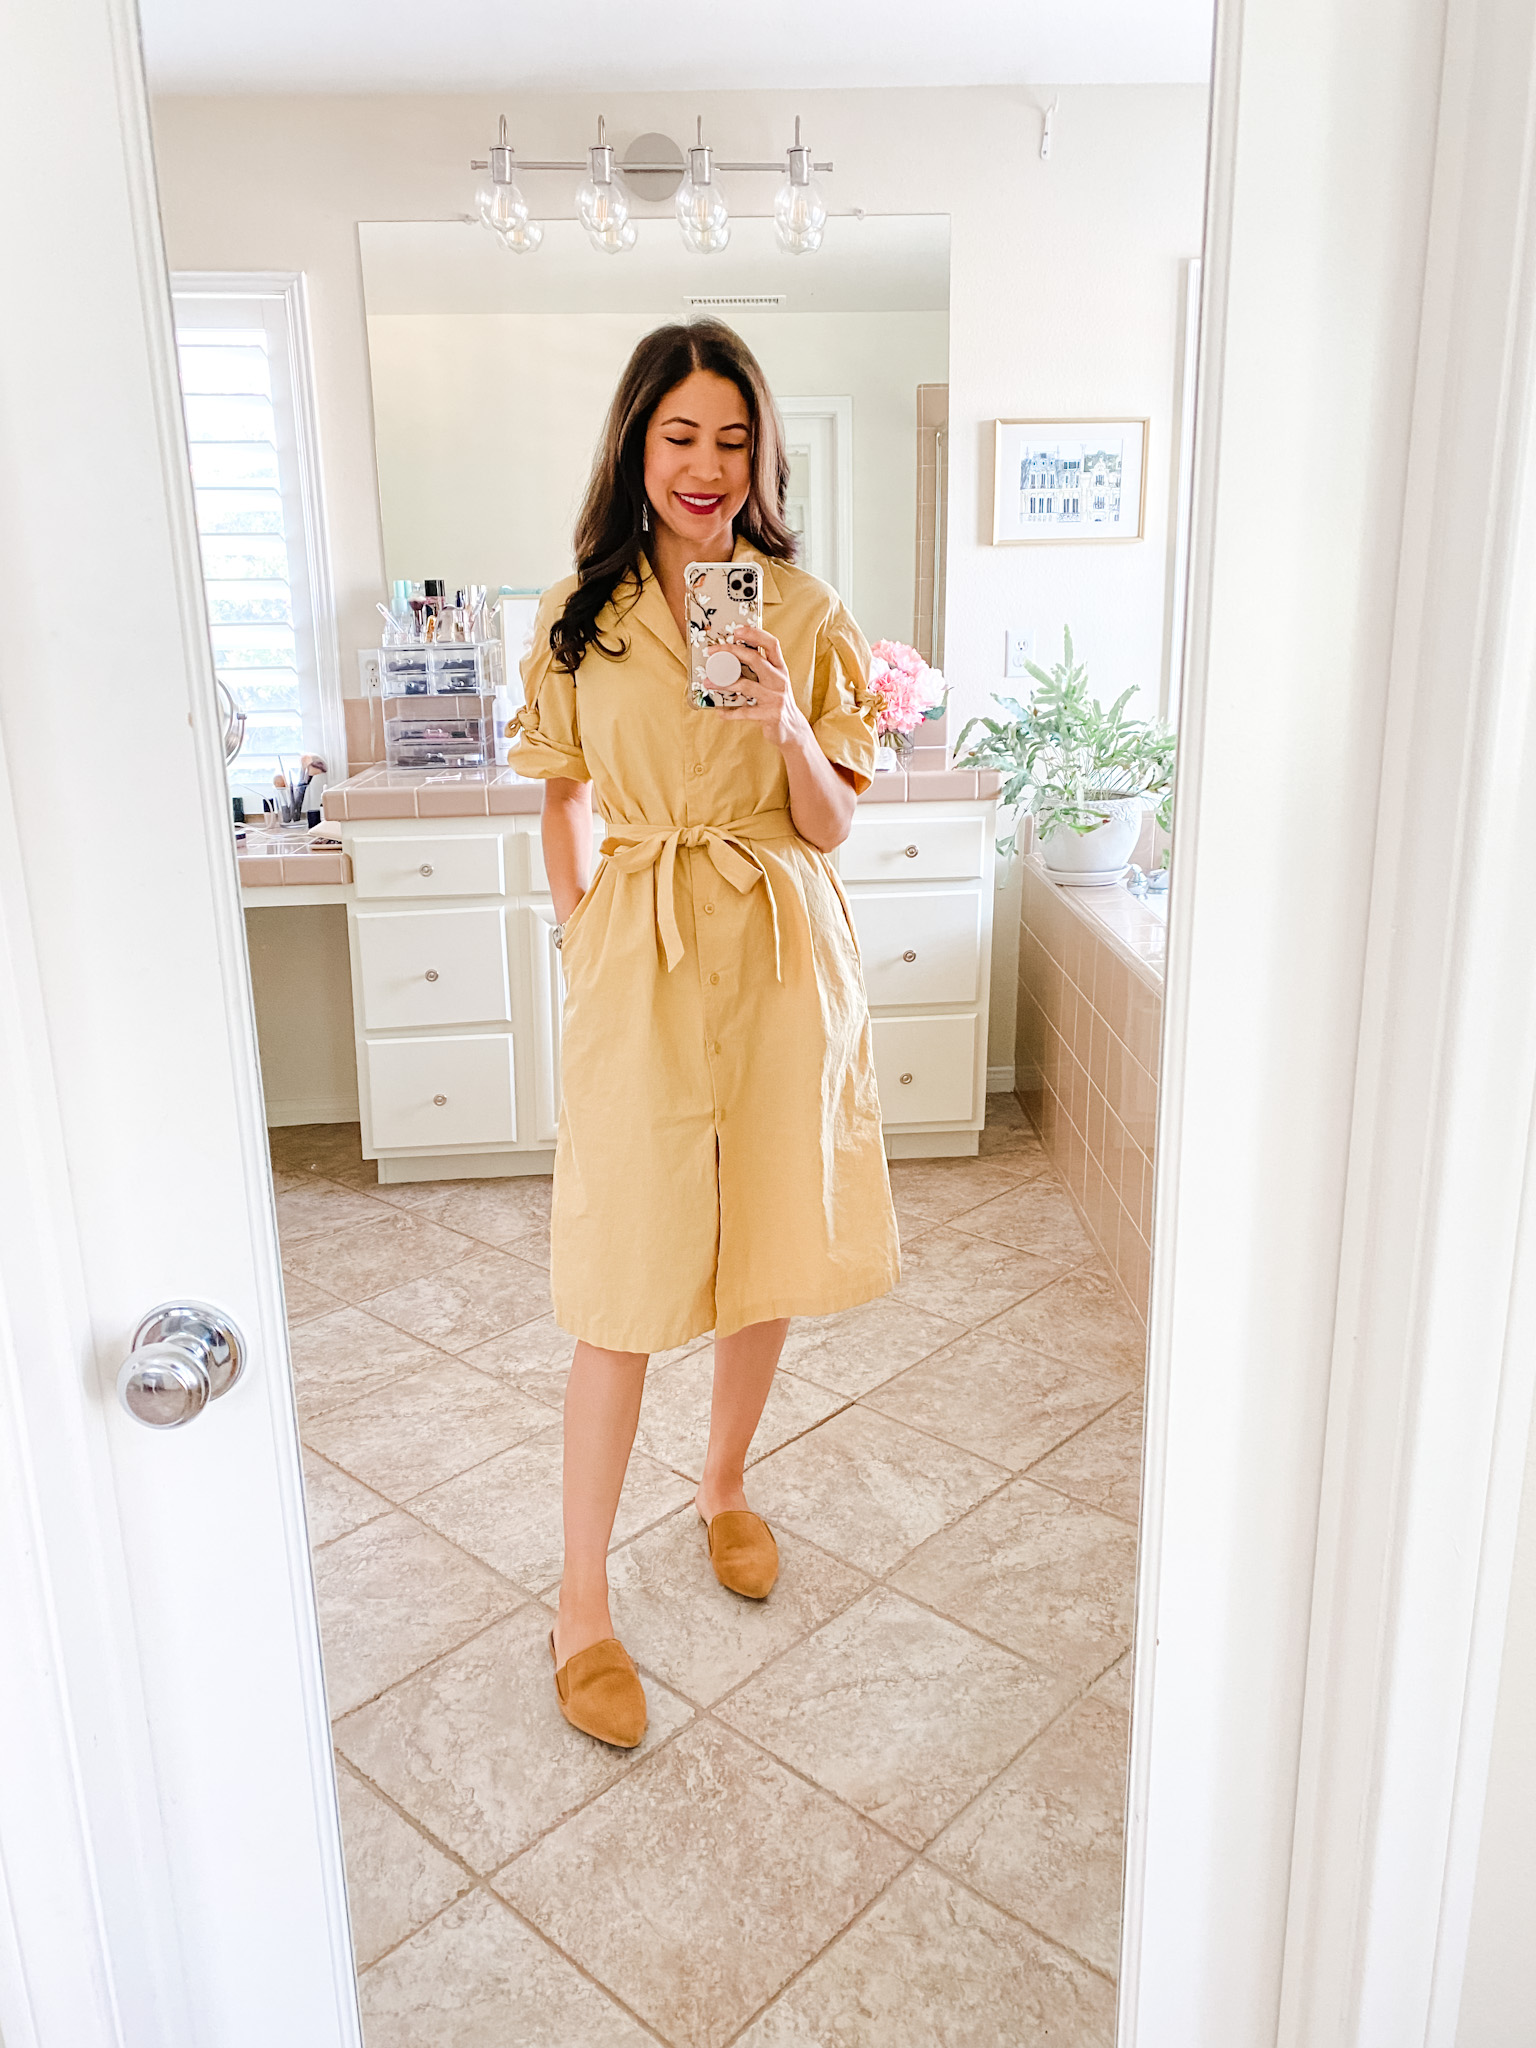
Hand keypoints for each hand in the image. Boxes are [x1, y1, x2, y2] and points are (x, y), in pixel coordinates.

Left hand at [715, 624, 810, 750]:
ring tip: (709, 683)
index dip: (755, 634)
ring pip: (746, 685)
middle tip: (712, 652)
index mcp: (780, 668)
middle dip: (731, 652)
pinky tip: (720, 712)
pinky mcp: (771, 714)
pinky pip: (745, 712)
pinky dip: (730, 712)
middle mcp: (780, 680)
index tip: (736, 631)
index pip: (771, 644)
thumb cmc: (777, 702)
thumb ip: (761, 669)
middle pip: (756, 659)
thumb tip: (733, 656)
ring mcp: (776, 697)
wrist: (792, 730)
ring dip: (723, 683)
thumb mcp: (774, 682)